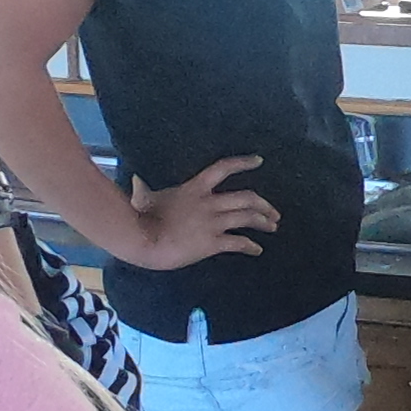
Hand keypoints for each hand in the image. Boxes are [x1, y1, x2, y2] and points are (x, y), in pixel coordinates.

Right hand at [125, 156, 276, 268]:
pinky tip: (257, 249)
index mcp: (194, 189)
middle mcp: (208, 203)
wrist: (141, 239)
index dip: (243, 163)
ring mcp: (212, 223)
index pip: (223, 168)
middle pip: (247, 197)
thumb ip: (144, 188)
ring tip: (272, 227)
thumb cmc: (140, 218)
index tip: (259, 160)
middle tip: (274, 212)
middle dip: (265, 205)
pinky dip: (251, 246)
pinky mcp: (211, 243)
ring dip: (264, 222)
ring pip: (247, 218)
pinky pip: (238, 243)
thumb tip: (136, 180)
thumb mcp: (144, 197)